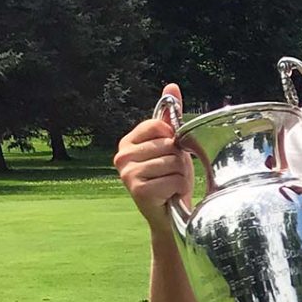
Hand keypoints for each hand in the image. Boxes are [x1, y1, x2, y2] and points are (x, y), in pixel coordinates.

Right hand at [113, 84, 193, 231]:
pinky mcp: (138, 190)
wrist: (170, 216)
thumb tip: (171, 86)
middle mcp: (122, 156)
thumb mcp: (172, 145)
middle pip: (169, 144)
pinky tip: (169, 195)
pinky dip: (179, 187)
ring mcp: (127, 174)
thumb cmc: (170, 177)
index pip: (160, 125)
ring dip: (180, 175)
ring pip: (173, 162)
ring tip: (170, 184)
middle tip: (170, 173)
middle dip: (179, 160)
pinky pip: (174, 178)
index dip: (174, 139)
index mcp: (127, 142)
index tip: (169, 153)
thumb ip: (170, 117)